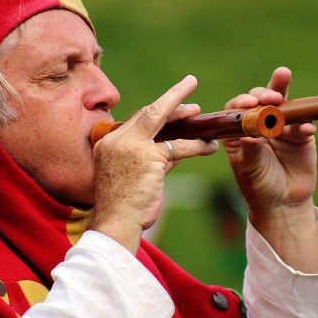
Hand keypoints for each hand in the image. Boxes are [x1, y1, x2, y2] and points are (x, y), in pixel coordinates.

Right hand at [89, 75, 218, 253]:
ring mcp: (131, 147)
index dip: (156, 111)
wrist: (115, 224)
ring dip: (186, 116)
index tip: (170, 104)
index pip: (135, 121)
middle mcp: (117, 140)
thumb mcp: (133, 176)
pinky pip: (178, 146)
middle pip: (148, 113)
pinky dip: (197, 145)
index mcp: (108, 142)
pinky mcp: (148, 158)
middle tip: (191, 92)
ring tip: (203, 115)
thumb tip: (175, 147)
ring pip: (164, 123)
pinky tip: (210, 146)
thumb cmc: (122, 206)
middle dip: (171, 101)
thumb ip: (151, 158)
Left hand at [223, 67, 317, 271]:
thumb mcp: (250, 170)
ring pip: (283, 104)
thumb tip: (247, 134)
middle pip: (260, 100)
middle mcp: (259, 124)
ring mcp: (281, 127)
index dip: (242, 102)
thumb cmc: (258, 186)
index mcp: (239, 131)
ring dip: (283, 91)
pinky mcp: (301, 135)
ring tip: (283, 77)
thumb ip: (250, 151)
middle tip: (270, 95)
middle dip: (264, 92)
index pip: (237, 109)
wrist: (283, 203)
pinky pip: (304, 124)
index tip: (248, 103)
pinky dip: (305, 124)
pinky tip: (306, 128)